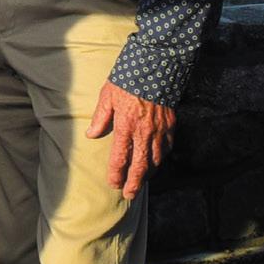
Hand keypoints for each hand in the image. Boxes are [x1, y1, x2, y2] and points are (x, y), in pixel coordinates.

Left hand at [86, 80, 174, 198]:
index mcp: (126, 125)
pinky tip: (156, 164)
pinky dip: (161, 159)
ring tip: (141, 183)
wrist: (155, 69)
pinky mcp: (171, 126)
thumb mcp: (107, 97)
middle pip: (140, 165)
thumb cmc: (126, 82)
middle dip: (134, 182)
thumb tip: (91, 135)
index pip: (120, 156)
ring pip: (156, 159)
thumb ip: (100, 118)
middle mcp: (145, 132)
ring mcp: (160, 131)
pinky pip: (167, 148)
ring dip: (148, 174)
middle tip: (129, 194)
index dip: (117, 173)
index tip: (113, 183)